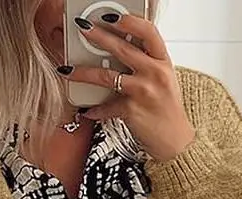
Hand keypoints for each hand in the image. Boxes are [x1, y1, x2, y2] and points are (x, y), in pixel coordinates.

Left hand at [57, 13, 195, 161]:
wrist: (174, 139)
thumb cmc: (167, 109)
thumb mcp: (164, 79)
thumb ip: (147, 63)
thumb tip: (123, 48)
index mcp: (163, 61)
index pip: (148, 32)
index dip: (129, 21)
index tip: (111, 16)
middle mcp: (154, 73)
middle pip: (122, 48)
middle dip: (98, 36)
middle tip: (82, 28)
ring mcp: (142, 91)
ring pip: (106, 76)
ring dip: (83, 72)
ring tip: (67, 70)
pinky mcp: (130, 110)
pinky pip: (106, 107)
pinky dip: (95, 110)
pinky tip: (88, 111)